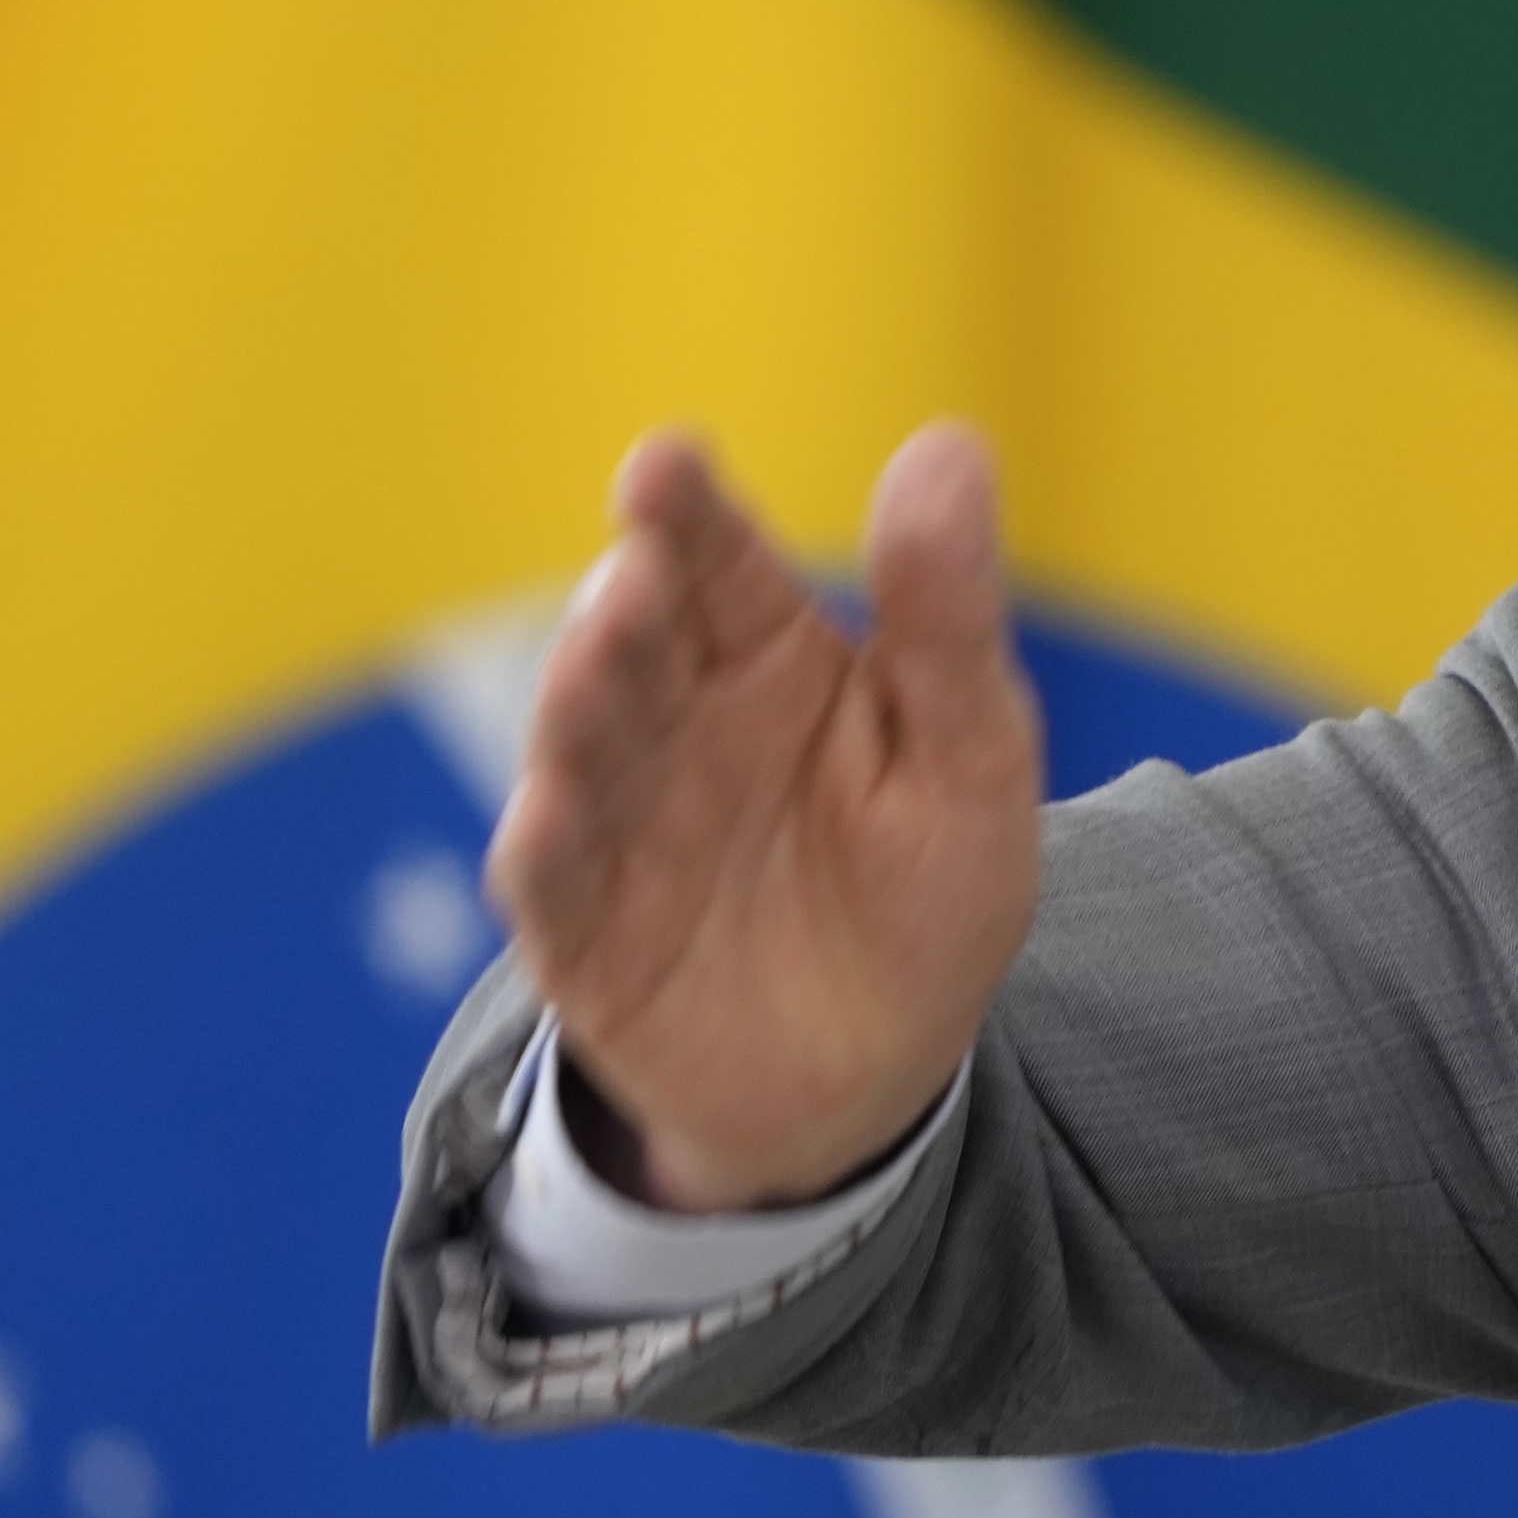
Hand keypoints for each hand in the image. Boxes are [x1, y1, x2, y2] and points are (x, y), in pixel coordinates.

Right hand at [480, 426, 1043, 1212]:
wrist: (877, 1074)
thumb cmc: (928, 889)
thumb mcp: (970, 753)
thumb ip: (948, 613)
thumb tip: (950, 443)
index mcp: (768, 654)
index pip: (717, 560)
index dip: (686, 507)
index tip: (666, 460)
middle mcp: (673, 721)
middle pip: (635, 644)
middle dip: (629, 604)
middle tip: (643, 573)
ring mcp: (616, 822)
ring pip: (579, 748)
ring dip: (579, 703)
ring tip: (599, 656)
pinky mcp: (582, 935)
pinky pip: (552, 886)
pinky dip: (547, 849)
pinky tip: (553, 813)